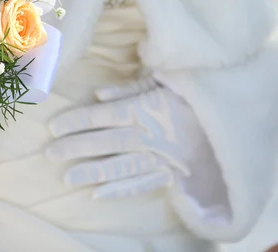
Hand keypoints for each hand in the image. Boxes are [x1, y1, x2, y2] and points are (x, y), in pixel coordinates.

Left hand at [46, 78, 206, 199]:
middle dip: (75, 148)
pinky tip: (97, 195)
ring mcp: (158, 157)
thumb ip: (129, 89)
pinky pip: (141, 184)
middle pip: (105, 142)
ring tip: (67, 178)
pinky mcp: (168, 174)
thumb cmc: (189, 96)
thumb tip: (98, 94)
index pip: (101, 116)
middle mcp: (147, 135)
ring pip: (119, 166)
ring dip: (92, 173)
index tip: (53, 127)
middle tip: (49, 153)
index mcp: (143, 109)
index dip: (76, 121)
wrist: (227, 122)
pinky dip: (119, 191)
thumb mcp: (161, 82)